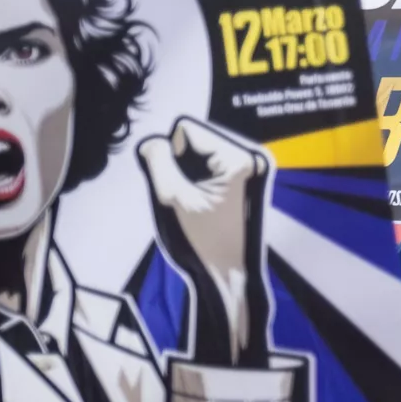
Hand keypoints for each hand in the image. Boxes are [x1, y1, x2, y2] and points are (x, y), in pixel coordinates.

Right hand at [137, 117, 272, 365]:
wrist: (231, 271)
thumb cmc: (205, 239)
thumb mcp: (173, 198)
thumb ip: (158, 161)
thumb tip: (153, 141)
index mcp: (237, 159)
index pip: (186, 130)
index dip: (172, 155)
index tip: (180, 185)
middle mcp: (247, 155)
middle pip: (194, 138)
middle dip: (181, 162)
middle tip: (188, 195)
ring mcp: (247, 165)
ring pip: (197, 150)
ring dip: (188, 170)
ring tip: (196, 200)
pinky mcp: (242, 175)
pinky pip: (207, 162)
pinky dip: (197, 177)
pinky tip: (202, 200)